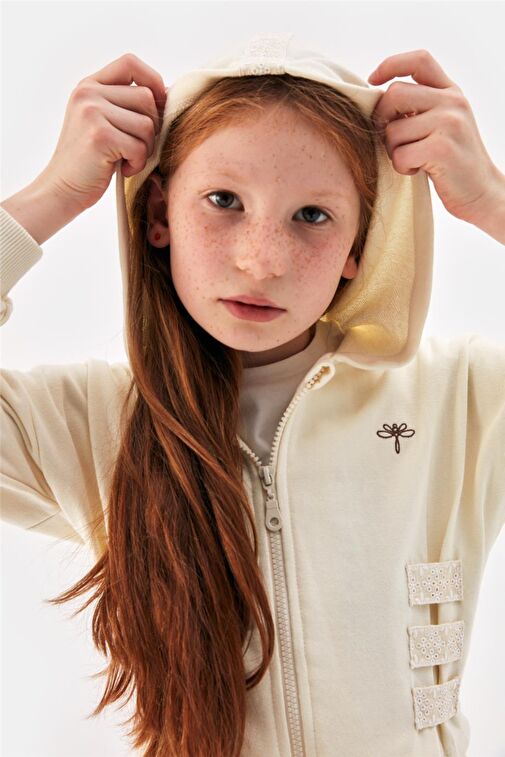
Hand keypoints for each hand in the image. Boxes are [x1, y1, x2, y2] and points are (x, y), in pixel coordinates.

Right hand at [40, 52, 167, 212]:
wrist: (62, 189)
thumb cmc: (91, 161)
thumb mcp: (103, 122)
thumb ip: (127, 104)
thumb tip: (170, 94)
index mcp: (89, 85)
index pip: (130, 63)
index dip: (152, 81)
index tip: (157, 107)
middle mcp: (88, 93)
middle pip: (146, 98)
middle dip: (151, 128)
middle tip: (136, 147)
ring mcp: (92, 112)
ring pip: (147, 125)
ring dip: (145, 149)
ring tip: (127, 159)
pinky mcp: (100, 136)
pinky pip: (140, 146)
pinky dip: (138, 163)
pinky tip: (123, 169)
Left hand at [368, 49, 501, 226]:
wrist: (481, 192)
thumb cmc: (452, 162)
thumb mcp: (443, 125)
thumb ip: (420, 107)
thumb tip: (378, 100)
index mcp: (451, 92)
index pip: (419, 60)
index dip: (390, 65)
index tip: (372, 80)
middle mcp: (452, 102)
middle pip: (395, 94)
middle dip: (382, 119)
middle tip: (391, 140)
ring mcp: (449, 123)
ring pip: (393, 130)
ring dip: (392, 150)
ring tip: (411, 159)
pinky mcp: (442, 149)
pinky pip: (399, 154)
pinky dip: (401, 168)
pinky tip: (417, 171)